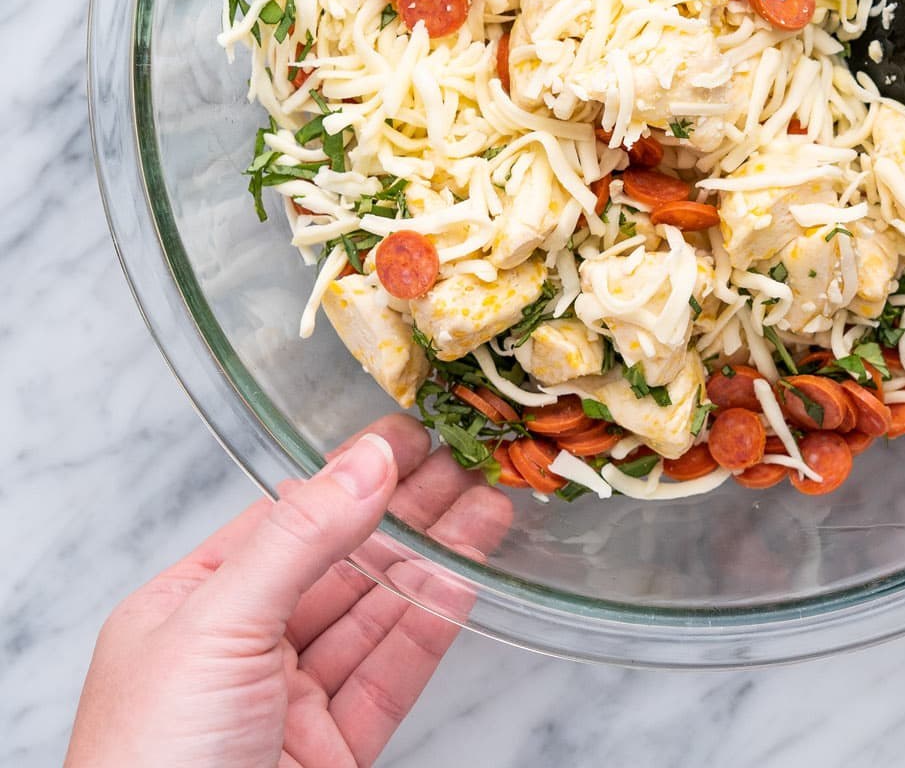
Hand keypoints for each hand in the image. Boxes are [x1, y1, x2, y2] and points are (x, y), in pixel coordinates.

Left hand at [66, 416, 510, 767]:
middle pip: (340, 563)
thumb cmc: (151, 766)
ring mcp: (288, 705)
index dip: (350, 474)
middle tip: (467, 460)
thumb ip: (298, 539)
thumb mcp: (216, 628)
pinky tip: (465, 581)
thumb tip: (366, 460)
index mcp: (189, 609)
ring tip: (488, 508)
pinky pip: (391, 676)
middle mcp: (240, 650)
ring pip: (375, 615)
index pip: (284, 519)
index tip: (410, 435)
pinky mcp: (334, 752)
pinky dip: (432, 627)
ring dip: (434, 560)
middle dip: (405, 511)